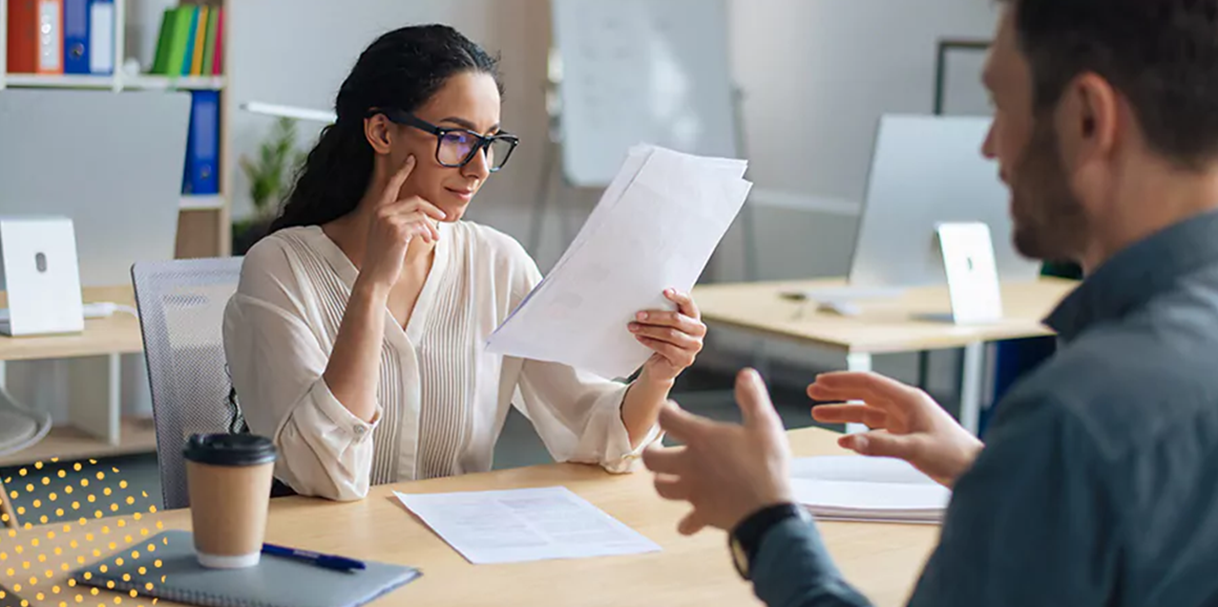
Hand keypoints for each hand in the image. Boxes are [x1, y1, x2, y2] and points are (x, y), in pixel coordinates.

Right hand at [359, 155, 446, 289]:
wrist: (375, 276)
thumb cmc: (384, 257)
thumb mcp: (388, 234)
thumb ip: (400, 220)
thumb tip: (425, 217)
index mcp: (377, 209)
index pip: (392, 184)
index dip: (403, 170)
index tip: (411, 159)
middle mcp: (381, 211)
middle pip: (415, 200)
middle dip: (432, 209)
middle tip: (443, 216)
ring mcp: (389, 220)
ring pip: (420, 214)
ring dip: (431, 226)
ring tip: (434, 237)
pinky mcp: (398, 231)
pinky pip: (421, 225)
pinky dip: (427, 232)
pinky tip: (427, 240)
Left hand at [630, 289, 705, 382]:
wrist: (661, 366)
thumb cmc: (662, 340)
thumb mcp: (664, 324)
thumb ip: (663, 312)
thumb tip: (645, 300)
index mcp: (694, 316)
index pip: (688, 302)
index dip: (677, 296)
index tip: (664, 291)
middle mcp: (698, 330)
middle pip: (676, 319)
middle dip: (654, 316)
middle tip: (638, 315)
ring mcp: (694, 346)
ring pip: (670, 334)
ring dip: (649, 329)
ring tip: (634, 327)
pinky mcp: (685, 359)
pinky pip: (666, 348)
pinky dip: (650, 342)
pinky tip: (640, 338)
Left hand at [643, 369, 793, 534]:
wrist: (768, 511)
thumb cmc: (767, 465)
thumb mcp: (765, 424)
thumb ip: (753, 397)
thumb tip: (746, 375)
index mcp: (701, 438)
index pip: (666, 418)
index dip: (665, 410)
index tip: (670, 408)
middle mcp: (689, 464)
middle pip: (651, 458)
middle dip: (652, 450)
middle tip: (660, 447)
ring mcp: (693, 491)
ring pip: (661, 487)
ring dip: (662, 481)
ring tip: (669, 476)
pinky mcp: (703, 514)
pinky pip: (687, 522)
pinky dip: (686, 521)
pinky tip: (689, 521)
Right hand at [808, 372, 982, 486]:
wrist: (976, 470)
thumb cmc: (954, 455)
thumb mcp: (916, 449)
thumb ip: (881, 446)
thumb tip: (847, 443)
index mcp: (908, 400)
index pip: (868, 384)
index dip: (843, 381)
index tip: (820, 382)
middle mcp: (905, 407)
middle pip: (864, 394)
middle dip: (838, 392)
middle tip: (813, 391)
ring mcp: (905, 421)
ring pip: (867, 413)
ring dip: (843, 413)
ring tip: (818, 413)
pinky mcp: (907, 436)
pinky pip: (876, 431)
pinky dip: (858, 434)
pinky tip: (844, 441)